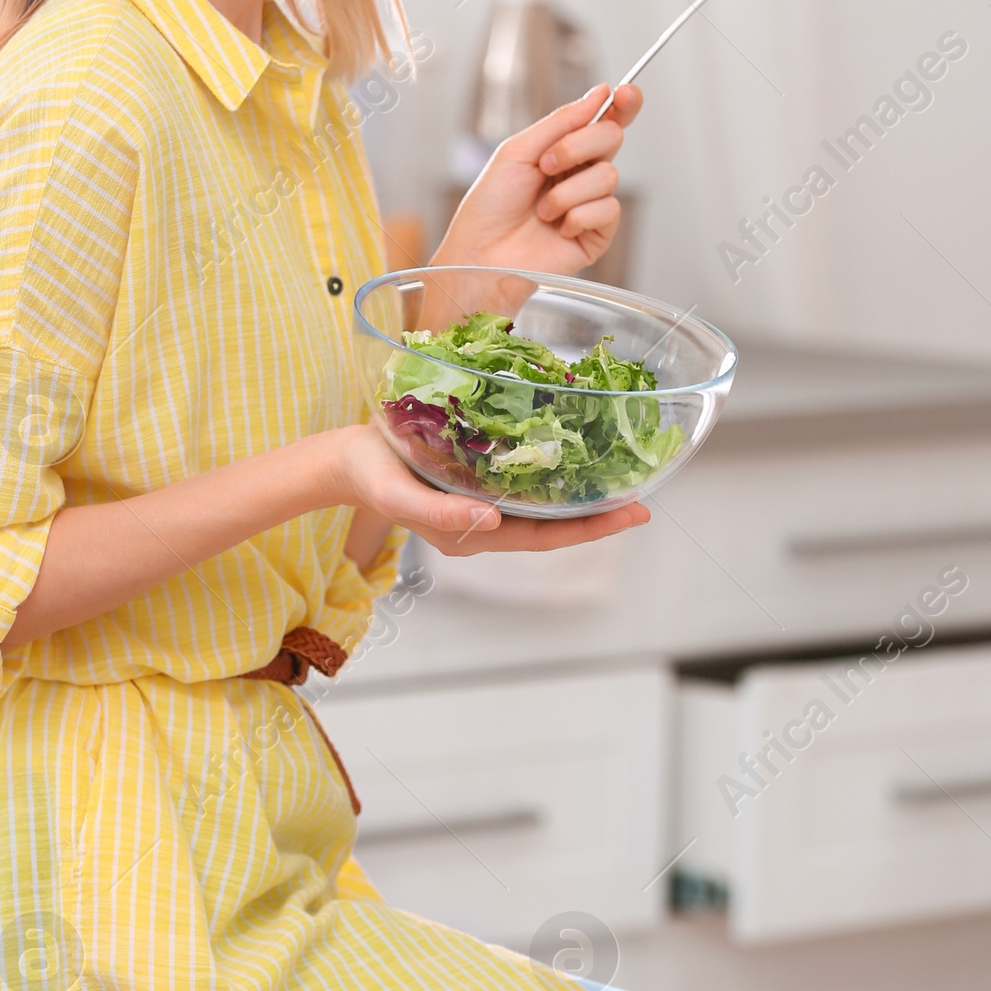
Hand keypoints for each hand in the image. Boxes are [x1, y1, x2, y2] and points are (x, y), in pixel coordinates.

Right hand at [330, 423, 650, 558]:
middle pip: (552, 523)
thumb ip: (440, 514)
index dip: (591, 528)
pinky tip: (575, 454)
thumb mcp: (399, 496)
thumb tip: (492, 522)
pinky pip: (524, 480)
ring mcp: (481, 501)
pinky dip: (554, 470)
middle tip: (644, 498)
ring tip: (620, 477)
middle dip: (598, 514)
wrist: (346, 457)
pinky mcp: (476, 475)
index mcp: (471, 535)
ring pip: (542, 503)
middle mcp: (484, 522)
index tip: (633, 514)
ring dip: (581, 492)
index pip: (544, 536)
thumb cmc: (371, 475)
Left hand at [434, 81, 642, 277]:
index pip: (603, 121)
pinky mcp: (597, 234)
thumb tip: (599, 94)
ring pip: (609, 175)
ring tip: (542, 209)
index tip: (625, 92)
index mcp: (564, 150)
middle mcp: (581, 173)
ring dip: (567, 191)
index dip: (622, 104)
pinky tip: (558, 229)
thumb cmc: (490, 205)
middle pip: (611, 137)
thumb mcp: (518, 150)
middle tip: (546, 164)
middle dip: (578, 146)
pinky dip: (578, 216)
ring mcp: (591, 203)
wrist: (481, 253)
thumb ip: (561, 121)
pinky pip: (609, 210)